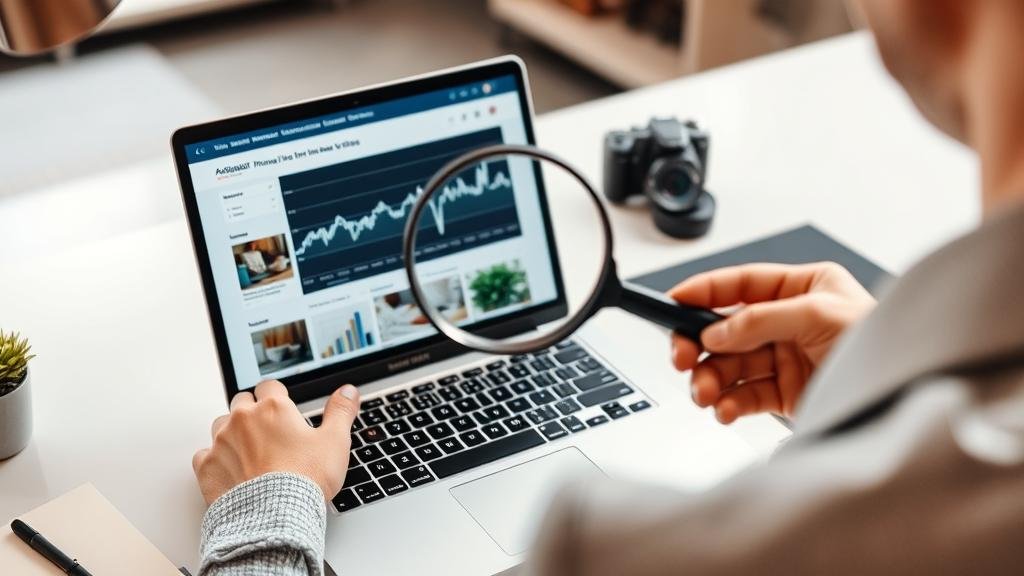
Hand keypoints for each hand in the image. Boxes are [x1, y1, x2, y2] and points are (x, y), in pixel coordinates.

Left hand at [192, 380, 359, 504]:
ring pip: (221, 424)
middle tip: (269, 432)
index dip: (277, 397)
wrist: (276, 516)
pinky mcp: (207, 466)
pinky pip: (205, 454)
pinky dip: (216, 459)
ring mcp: (221, 442)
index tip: (283, 408)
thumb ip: (341, 411)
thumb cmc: (305, 479)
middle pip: (242, 401)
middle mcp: (243, 419)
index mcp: (273, 408)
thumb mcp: (334, 441)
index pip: (270, 387)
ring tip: (250, 452)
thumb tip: (348, 391)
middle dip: (253, 411)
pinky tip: (231, 470)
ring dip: (233, 432)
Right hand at [669, 262, 874, 423]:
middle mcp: (790, 322)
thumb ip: (762, 318)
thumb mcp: (821, 314)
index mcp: (802, 288)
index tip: (671, 301)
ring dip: (711, 379)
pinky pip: (745, 395)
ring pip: (731, 365)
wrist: (908, 394)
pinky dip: (729, 403)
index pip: (741, 285)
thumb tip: (717, 329)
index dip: (703, 292)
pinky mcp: (787, 393)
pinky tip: (725, 408)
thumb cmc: (884, 344)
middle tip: (683, 358)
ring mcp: (787, 358)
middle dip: (700, 345)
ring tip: (704, 393)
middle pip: (726, 329)